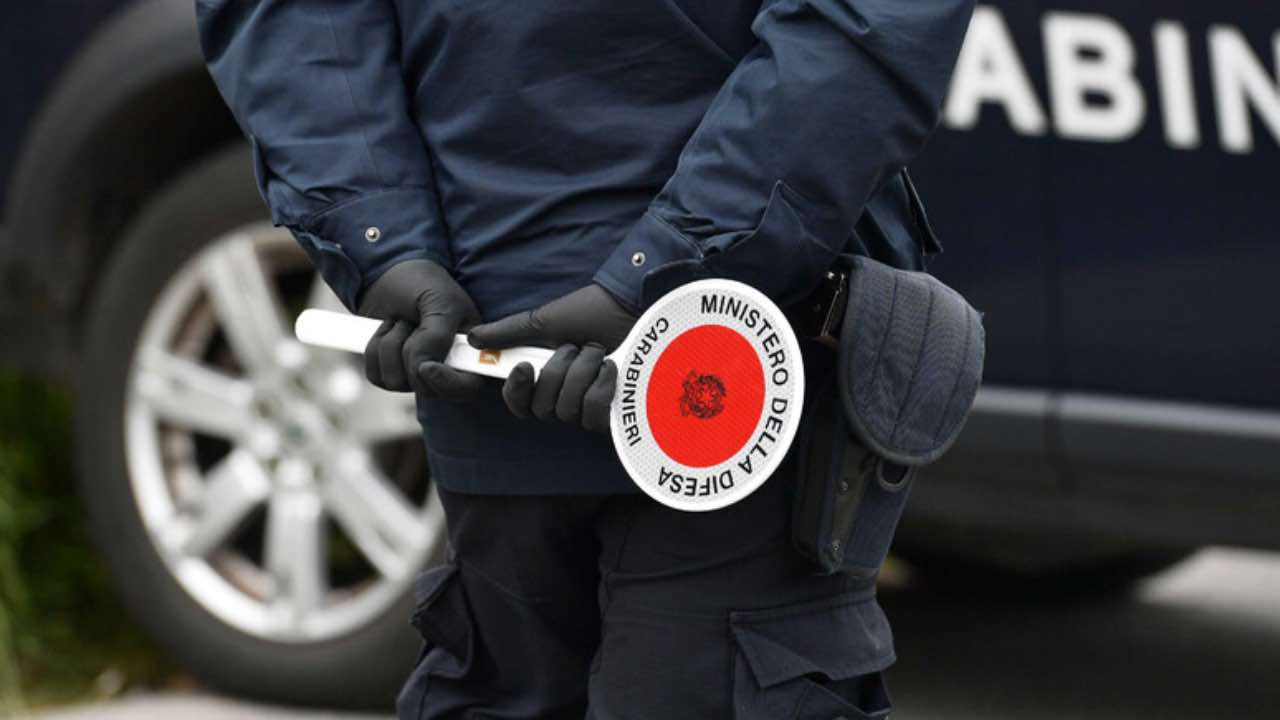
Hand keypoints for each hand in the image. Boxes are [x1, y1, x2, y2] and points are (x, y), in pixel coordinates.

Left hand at [356, 259, 484, 399]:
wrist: (387, 273)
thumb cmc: (423, 283)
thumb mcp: (439, 302)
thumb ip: (437, 337)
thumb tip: (424, 367)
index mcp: (471, 351)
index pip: (467, 387)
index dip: (447, 384)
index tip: (425, 366)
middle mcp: (446, 367)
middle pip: (426, 388)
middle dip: (410, 350)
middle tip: (413, 322)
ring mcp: (417, 373)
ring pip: (396, 382)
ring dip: (390, 345)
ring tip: (400, 322)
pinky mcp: (391, 371)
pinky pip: (376, 376)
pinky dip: (374, 349)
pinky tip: (387, 330)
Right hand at [467, 284, 636, 430]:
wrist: (630, 305)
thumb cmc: (591, 311)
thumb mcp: (544, 320)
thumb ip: (509, 333)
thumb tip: (473, 338)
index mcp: (546, 376)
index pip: (520, 405)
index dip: (516, 393)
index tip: (525, 368)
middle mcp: (567, 394)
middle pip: (543, 408)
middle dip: (557, 374)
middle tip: (574, 348)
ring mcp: (591, 404)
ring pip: (568, 412)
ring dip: (581, 376)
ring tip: (597, 351)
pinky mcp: (615, 410)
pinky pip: (594, 415)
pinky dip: (601, 388)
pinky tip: (612, 368)